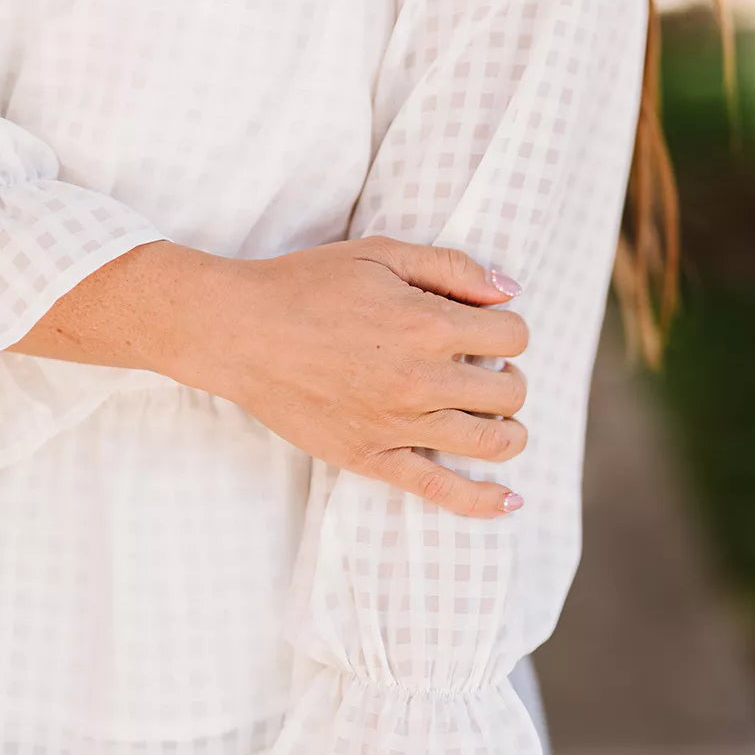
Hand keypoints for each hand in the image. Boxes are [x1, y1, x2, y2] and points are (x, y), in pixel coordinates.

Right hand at [177, 236, 529, 517]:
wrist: (240, 332)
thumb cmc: (308, 286)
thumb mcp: (382, 253)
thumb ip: (453, 267)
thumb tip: (511, 290)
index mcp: (429, 325)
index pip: (513, 336)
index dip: (508, 328)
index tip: (485, 328)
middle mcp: (423, 380)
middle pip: (510, 391)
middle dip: (508, 376)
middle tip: (484, 368)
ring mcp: (399, 426)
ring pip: (492, 441)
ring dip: (510, 429)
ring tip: (494, 416)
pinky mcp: (373, 458)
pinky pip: (442, 490)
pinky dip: (484, 499)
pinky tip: (510, 500)